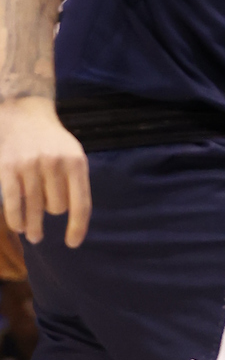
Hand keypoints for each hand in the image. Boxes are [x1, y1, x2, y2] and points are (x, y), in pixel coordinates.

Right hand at [0, 98, 90, 246]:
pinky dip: (16, 220)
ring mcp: (31, 166)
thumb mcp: (73, 155)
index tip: (73, 243)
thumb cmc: (53, 142)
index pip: (81, 204)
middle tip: (48, 208)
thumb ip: (76, 182)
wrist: (24, 115)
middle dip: (53, 210)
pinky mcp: (9, 168)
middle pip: (57, 208)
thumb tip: (78, 219)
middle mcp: (55, 163)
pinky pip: (14, 204)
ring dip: (34, 227)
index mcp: (76, 162)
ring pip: (35, 209)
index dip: (78, 227)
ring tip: (34, 236)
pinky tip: (19, 227)